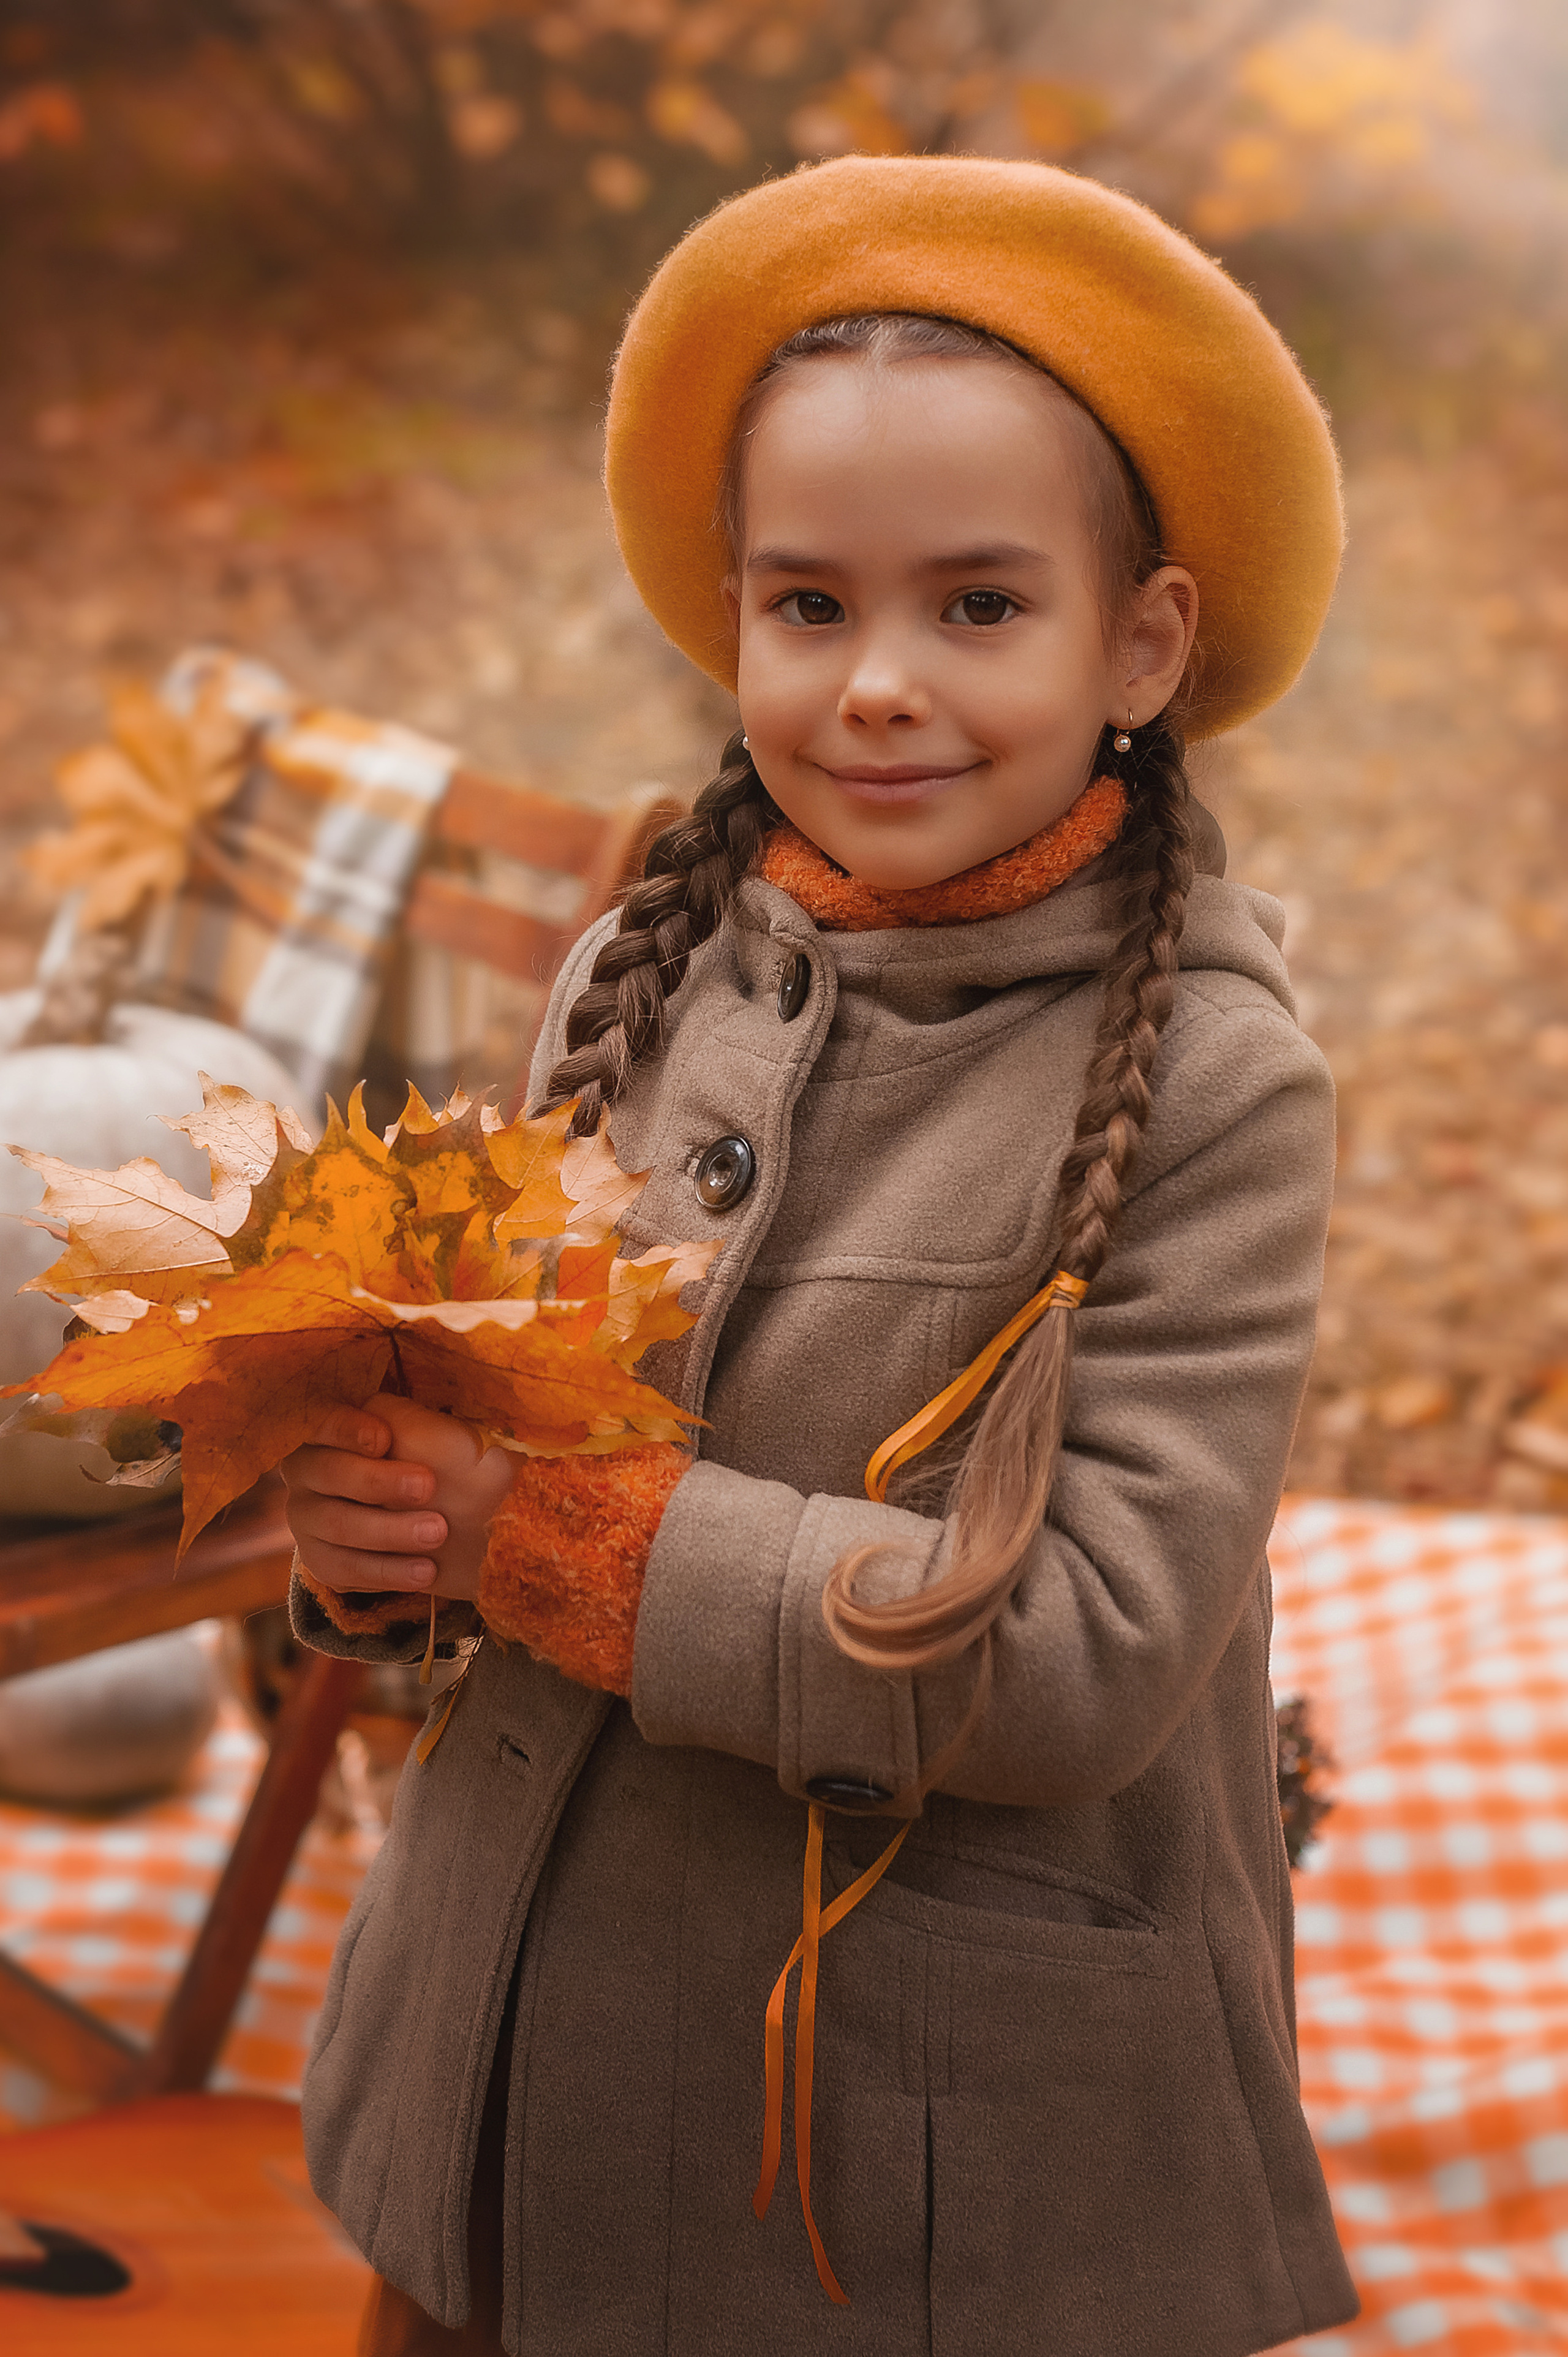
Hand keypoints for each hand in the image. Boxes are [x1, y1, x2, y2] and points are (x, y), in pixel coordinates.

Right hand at [282, 1393, 515, 1602]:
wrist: (465, 1521)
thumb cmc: (446, 1463)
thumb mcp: (431, 1430)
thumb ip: (399, 1417)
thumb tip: (375, 1410)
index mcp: (330, 1428)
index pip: (321, 1421)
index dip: (345, 1429)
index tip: (384, 1439)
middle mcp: (308, 1471)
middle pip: (328, 1473)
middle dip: (378, 1481)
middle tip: (428, 1486)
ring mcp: (308, 1518)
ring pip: (338, 1526)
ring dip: (390, 1531)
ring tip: (438, 1532)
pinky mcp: (323, 1561)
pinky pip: (343, 1570)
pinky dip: (386, 1571)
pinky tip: (425, 1571)